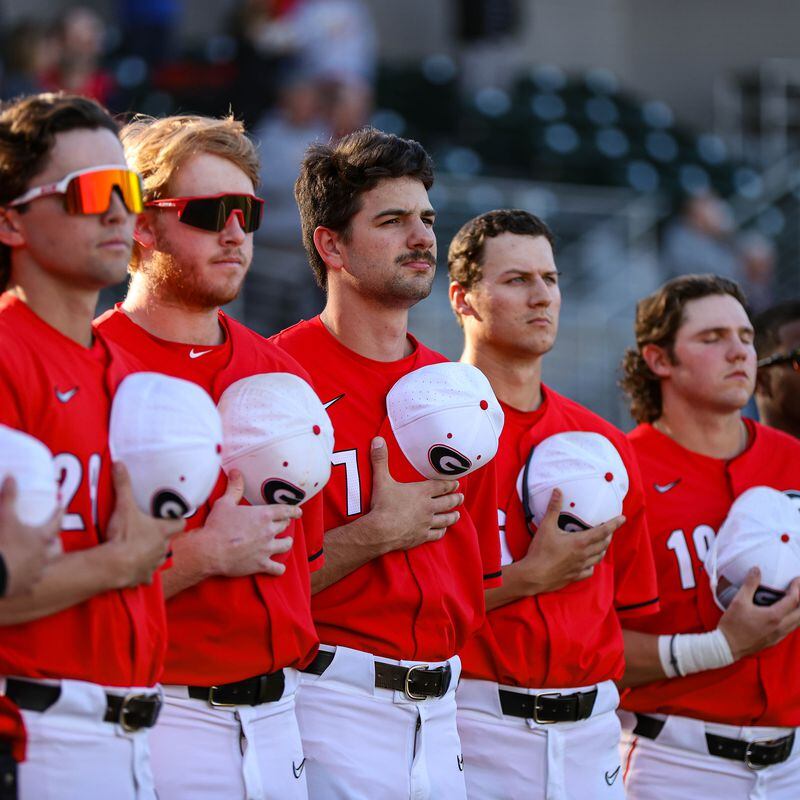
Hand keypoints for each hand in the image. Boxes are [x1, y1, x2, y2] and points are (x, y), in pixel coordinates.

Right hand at [0, 476, 61, 596]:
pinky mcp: (25, 588)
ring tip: (37, 557)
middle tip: (48, 535)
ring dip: (42, 560)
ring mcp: (36, 573)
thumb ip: (9, 497)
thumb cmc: (1, 545)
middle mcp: (44, 556)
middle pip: (55, 546)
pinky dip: (28, 578)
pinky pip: (31, 583)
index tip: (62, 504)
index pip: (56, 521)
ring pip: (45, 566)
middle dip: (52, 540)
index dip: (59, 512)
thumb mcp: (4, 517)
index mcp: (41, 538)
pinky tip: (23, 577)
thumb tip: (12, 476)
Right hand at [102, 462, 184, 587]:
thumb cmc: (124, 535)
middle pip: (167, 541)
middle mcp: (162, 548)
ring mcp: (153, 565)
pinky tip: (133, 570)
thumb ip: (123, 485)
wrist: (113, 565)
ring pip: (157, 558)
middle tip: (149, 531)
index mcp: (162, 531)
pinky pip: (145, 576)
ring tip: (139, 548)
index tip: (172, 517)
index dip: (177, 520)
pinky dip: (141, 573)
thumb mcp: (124, 507)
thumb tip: (119, 463)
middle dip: (160, 537)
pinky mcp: (142, 578)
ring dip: (151, 554)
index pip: (180, 524)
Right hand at [189, 469, 300, 577]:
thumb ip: (235, 488)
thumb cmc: (217, 526)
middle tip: (283, 524)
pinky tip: (278, 568)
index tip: (298, 512)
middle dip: (285, 524)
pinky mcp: (261, 564)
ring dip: (286, 543)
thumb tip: (236, 472)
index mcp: (264, 515)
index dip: (293, 510)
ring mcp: (267, 548)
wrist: (210, 550)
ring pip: (286, 545)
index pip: (286, 510)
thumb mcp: (225, 503)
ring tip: (285, 542)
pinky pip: (277, 568)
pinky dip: (279, 568)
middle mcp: (269, 531)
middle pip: (285, 526)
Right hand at [367, 436, 462, 553]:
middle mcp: (427, 507)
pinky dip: (441, 531)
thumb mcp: (381, 479)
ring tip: (457, 515)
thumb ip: (380, 460)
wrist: (380, 531)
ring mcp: (426, 523)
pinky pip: (436, 534)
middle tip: (461, 497)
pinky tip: (442, 531)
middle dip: (455, 499)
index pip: (440, 486)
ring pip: (445, 519)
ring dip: (452, 516)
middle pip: (447, 502)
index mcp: (421, 492)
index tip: (457, 483)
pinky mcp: (422, 536)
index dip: (450, 484)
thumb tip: (377, 440)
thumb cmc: (382, 505)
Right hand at [515, 488, 623, 594]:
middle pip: (603, 544)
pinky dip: (593, 564)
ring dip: (603, 549)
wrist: (534, 576)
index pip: (602, 531)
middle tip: (609, 529)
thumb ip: (554, 509)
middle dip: (609, 535)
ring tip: (602, 543)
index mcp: (580, 542)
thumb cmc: (540, 552)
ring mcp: (580, 567)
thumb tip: (558, 492)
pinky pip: (589, 571)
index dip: (614, 524)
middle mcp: (584, 555)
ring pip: (599, 557)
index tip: (623, 518)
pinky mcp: (575, 576)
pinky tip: (589, 563)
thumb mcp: (546, 527)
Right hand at [719, 568, 799, 659]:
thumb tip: (756, 570)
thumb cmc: (733, 624)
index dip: (797, 588)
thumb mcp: (739, 601)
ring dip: (799, 611)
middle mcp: (781, 627)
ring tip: (795, 601)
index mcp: (774, 616)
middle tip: (798, 589)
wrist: (727, 646)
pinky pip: (791, 629)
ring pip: (798, 623)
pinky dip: (794, 620)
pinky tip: (786, 615)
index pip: (793, 600)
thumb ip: (749, 584)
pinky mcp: (775, 641)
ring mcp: (779, 636)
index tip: (796, 579)